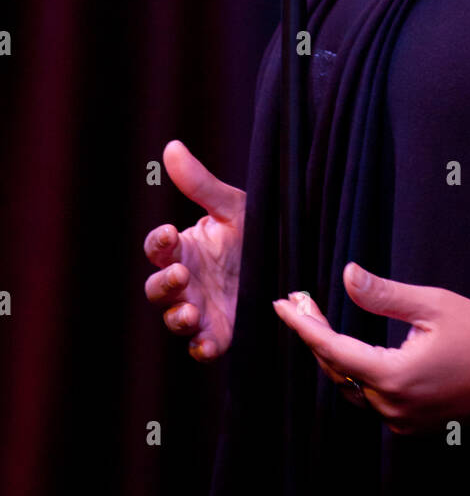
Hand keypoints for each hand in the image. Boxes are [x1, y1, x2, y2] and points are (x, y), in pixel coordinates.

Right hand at [143, 140, 244, 361]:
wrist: (285, 259)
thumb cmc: (252, 230)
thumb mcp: (231, 206)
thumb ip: (201, 183)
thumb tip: (172, 147)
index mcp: (184, 249)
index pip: (158, 247)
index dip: (159, 242)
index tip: (170, 233)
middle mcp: (186, 280)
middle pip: (157, 287)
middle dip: (164, 283)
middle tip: (180, 274)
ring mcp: (200, 308)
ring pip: (175, 318)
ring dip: (177, 316)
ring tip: (189, 311)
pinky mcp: (220, 331)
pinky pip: (202, 346)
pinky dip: (201, 347)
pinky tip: (206, 344)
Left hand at [272, 263, 469, 433]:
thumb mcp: (431, 305)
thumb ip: (384, 294)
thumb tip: (346, 275)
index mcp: (392, 376)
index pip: (332, 349)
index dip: (303, 326)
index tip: (281, 305)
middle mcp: (390, 405)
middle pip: (336, 369)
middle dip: (314, 333)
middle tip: (300, 301)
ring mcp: (400, 419)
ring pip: (350, 386)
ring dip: (332, 353)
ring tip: (318, 318)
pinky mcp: (410, 423)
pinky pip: (369, 397)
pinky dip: (354, 372)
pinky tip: (349, 347)